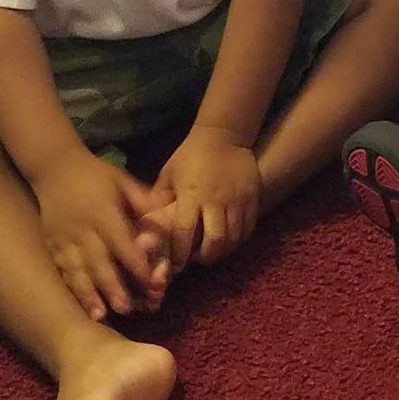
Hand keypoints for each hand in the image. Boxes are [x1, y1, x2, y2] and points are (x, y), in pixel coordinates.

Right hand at [35, 153, 168, 319]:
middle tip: (128, 308)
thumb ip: (144, 201)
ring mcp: (64, 239)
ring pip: (78, 272)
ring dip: (90, 295)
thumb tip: (166, 215)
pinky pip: (63, 271)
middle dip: (114, 287)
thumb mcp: (123, 181)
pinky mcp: (52, 246)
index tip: (151, 281)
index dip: (137, 263)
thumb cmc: (96, 175)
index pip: (122, 242)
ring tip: (101, 316)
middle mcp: (83, 229)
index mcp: (104, 213)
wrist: (54, 167)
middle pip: (99, 262)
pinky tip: (79, 306)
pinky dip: (72, 289)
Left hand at [156, 127, 263, 269]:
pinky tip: (229, 240)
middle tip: (197, 259)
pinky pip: (248, 228)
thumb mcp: (169, 174)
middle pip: (215, 241)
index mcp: (191, 194)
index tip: (176, 264)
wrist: (224, 135)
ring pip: (234, 238)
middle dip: (205, 257)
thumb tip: (146, 227)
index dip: (180, 254)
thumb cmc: (191, 156)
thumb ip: (159, 201)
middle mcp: (216, 200)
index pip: (185, 232)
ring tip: (212, 251)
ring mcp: (237, 200)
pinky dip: (238, 240)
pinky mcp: (253, 198)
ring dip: (222, 251)